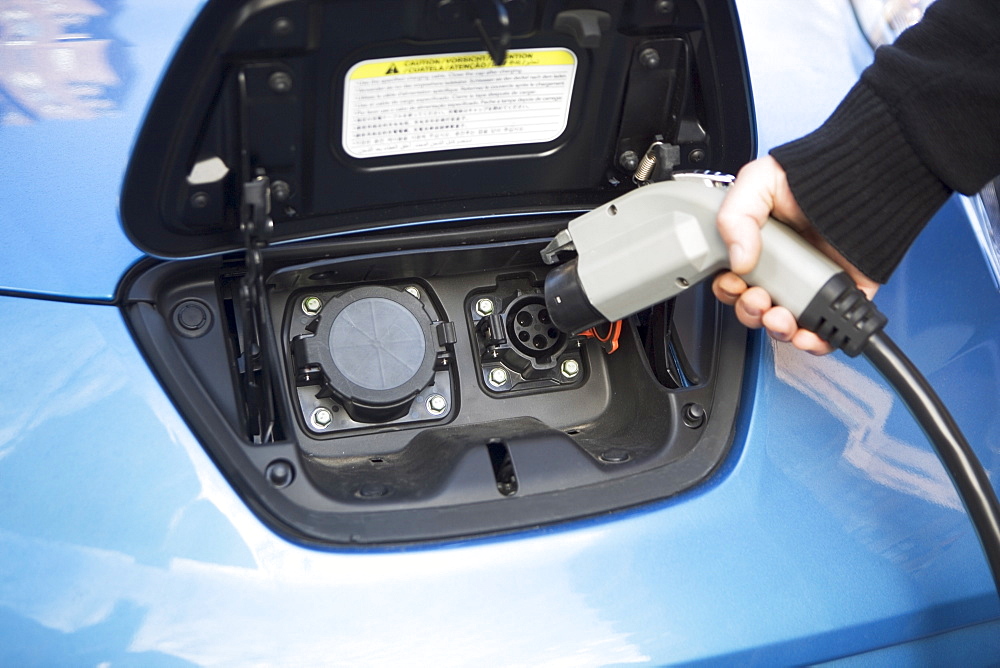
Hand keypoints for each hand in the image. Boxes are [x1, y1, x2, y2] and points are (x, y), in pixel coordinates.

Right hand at [711, 156, 879, 353]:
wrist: (865, 178)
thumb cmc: (813, 176)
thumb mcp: (757, 183)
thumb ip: (735, 217)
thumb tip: (739, 259)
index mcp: (758, 246)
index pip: (733, 280)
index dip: (729, 290)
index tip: (734, 285)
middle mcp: (782, 269)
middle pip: (755, 308)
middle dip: (751, 312)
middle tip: (758, 299)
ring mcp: (810, 285)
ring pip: (784, 325)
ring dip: (776, 330)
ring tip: (780, 318)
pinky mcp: (840, 296)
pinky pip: (824, 332)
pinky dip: (813, 343)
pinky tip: (805, 335)